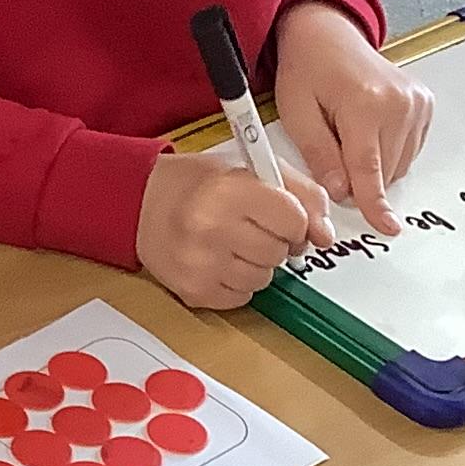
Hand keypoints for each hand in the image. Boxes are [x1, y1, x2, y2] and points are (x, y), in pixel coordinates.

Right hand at [137, 148, 331, 310]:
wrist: (139, 202)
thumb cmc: (197, 182)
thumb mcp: (251, 167)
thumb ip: (300, 193)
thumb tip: (325, 235)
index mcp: (228, 190)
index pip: (294, 219)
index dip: (294, 219)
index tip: (281, 215)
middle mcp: (212, 228)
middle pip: (280, 252)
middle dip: (274, 240)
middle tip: (250, 226)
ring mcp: (201, 264)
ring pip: (264, 278)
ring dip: (257, 263)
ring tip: (232, 242)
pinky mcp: (193, 291)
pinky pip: (242, 298)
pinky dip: (238, 282)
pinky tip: (219, 260)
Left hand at [274, 0, 435, 235]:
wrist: (328, 34)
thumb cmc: (307, 69)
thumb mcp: (296, 113)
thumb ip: (319, 155)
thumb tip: (340, 191)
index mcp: (364, 104)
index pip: (369, 168)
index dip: (374, 202)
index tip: (386, 226)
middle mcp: (398, 103)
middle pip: (384, 170)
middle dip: (358, 175)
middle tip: (332, 147)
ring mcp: (415, 102)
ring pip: (399, 164)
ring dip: (374, 163)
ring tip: (349, 130)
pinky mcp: (424, 103)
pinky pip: (409, 149)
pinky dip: (388, 150)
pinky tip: (367, 128)